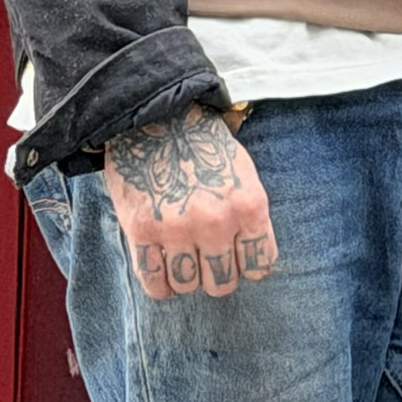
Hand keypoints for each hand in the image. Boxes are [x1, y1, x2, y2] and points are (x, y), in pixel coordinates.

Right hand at [102, 106, 278, 303]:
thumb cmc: (202, 144)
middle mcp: (217, 222)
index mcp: (249, 206)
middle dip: (215, 276)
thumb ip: (249, 216)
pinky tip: (161, 272)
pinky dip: (159, 284)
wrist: (154, 116)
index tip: (236, 259)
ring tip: (181, 259)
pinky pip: (154, 282)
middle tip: (206, 260)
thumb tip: (251, 259)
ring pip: (188, 285)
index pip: (260, 266)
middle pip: (222, 283)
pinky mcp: (142, 231)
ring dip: (185, 278)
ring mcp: (177, 228)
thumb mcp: (243, 173)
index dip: (247, 266)